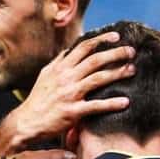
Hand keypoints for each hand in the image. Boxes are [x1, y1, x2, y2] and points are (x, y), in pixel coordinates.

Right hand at [10, 31, 134, 144]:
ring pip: (98, 79)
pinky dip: (111, 103)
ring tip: (132, 70)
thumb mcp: (46, 76)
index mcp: (60, 67)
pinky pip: (95, 106)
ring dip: (117, 73)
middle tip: (131, 51)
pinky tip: (125, 102)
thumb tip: (70, 50)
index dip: (101, 40)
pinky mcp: (72, 112)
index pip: (83, 47)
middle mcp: (65, 77)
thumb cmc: (38, 100)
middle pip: (95, 60)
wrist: (27, 122)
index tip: (116, 36)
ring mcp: (69, 94)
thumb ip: (59, 62)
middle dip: (115, 53)